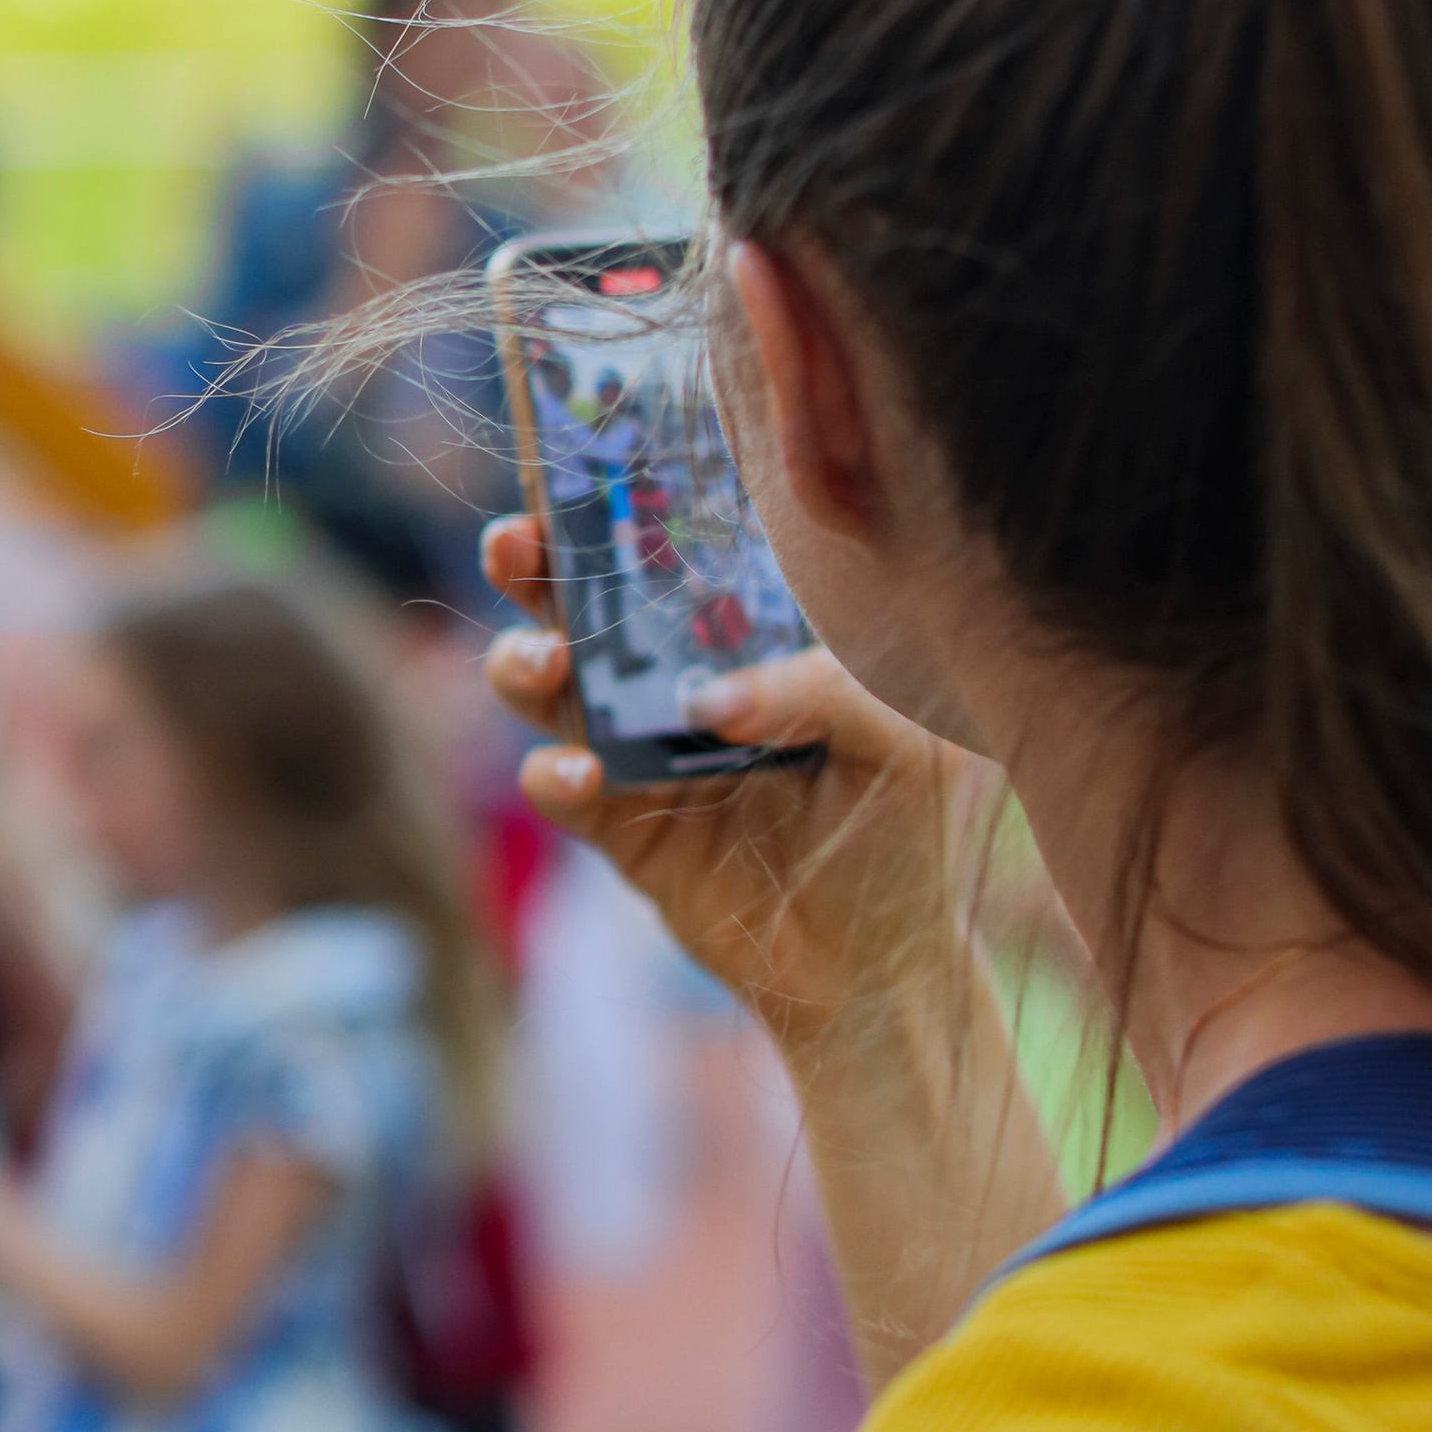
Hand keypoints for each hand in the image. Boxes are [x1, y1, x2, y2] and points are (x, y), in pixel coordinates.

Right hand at [482, 512, 994, 1068]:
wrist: (888, 966)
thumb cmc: (911, 827)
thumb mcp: (905, 735)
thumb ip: (821, 690)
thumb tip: (707, 697)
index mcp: (745, 628)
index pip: (670, 544)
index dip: (617, 499)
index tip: (578, 465)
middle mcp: (676, 673)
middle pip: (581, 595)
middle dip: (532, 560)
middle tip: (519, 544)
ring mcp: (638, 748)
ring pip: (545, 682)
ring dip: (522, 659)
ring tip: (545, 661)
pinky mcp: (618, 828)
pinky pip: (560, 788)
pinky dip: (553, 775)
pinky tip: (580, 774)